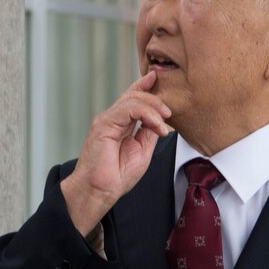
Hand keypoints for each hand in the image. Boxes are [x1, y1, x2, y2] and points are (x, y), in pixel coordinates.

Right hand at [60, 71, 172, 235]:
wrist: (99, 190)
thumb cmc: (116, 176)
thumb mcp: (142, 151)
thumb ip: (148, 132)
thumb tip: (160, 120)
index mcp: (119, 125)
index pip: (131, 100)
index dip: (143, 86)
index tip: (156, 78)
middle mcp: (111, 120)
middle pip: (133, 96)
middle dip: (154, 98)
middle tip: (169, 112)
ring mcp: (106, 120)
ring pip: (132, 100)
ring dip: (153, 107)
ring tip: (164, 121)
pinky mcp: (104, 124)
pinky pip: (128, 109)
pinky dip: (146, 113)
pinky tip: (156, 124)